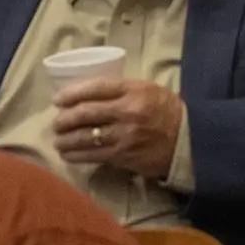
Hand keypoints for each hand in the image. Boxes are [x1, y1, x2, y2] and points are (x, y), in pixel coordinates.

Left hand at [52, 78, 183, 181]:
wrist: (188, 140)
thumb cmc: (165, 110)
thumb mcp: (147, 89)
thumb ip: (120, 90)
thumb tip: (87, 94)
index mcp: (134, 90)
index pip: (95, 88)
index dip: (72, 93)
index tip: (57, 100)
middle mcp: (127, 112)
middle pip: (85, 113)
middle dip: (64, 119)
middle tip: (56, 123)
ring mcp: (124, 136)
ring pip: (84, 137)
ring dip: (65, 140)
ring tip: (57, 141)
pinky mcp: (123, 156)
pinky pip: (93, 155)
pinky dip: (76, 155)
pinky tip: (68, 154)